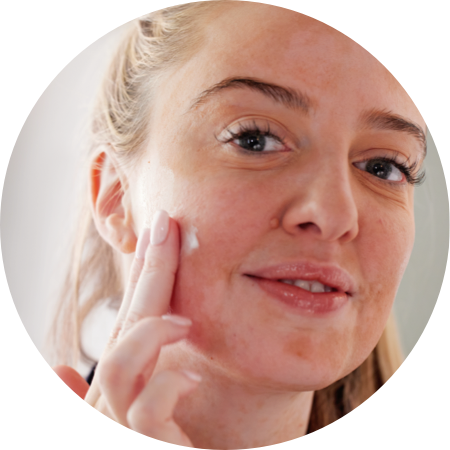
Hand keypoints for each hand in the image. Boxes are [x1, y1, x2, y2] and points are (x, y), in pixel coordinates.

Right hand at [50, 210, 199, 447]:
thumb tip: (54, 369)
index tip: (159, 231)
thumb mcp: (130, 421)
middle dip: (149, 272)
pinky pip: (143, 413)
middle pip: (127, 324)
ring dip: (148, 334)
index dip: (144, 272)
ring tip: (181, 322)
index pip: (131, 315)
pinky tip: (188, 373)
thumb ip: (96, 396)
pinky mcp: (138, 447)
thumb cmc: (148, 444)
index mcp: (116, 385)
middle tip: (164, 225)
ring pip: (119, 368)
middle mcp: (108, 400)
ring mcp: (115, 426)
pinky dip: (164, 386)